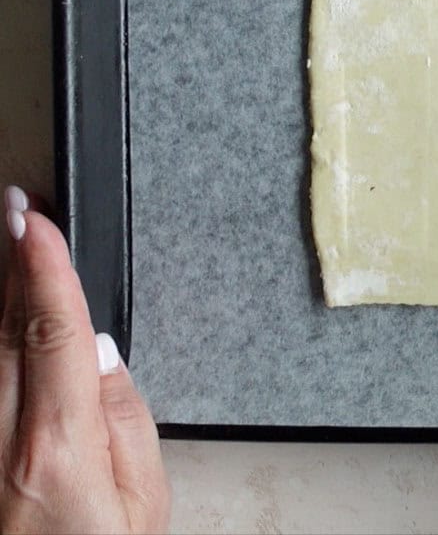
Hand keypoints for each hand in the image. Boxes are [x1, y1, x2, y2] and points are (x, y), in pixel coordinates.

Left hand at [1, 187, 169, 533]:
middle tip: (11, 213)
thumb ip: (125, 419)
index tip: (31, 216)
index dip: (40, 265)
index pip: (45, 330)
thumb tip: (99, 353)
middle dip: (6, 269)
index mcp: (52, 450)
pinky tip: (4, 329)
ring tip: (5, 256)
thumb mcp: (142, 506)